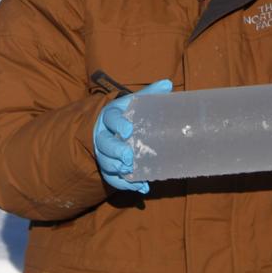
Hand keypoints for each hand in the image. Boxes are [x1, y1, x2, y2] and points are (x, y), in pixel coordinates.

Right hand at [93, 79, 172, 193]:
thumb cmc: (125, 113)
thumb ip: (149, 94)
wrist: (107, 127)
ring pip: (105, 163)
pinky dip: (125, 185)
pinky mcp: (107, 167)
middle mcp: (103, 135)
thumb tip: (168, 84)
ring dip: (117, 171)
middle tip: (128, 158)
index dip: (118, 124)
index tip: (128, 131)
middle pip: (104, 145)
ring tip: (130, 173)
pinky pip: (112, 178)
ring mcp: (103, 153)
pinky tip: (141, 188)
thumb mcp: (134, 102)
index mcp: (110, 116)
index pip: (111, 119)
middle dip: (115, 152)